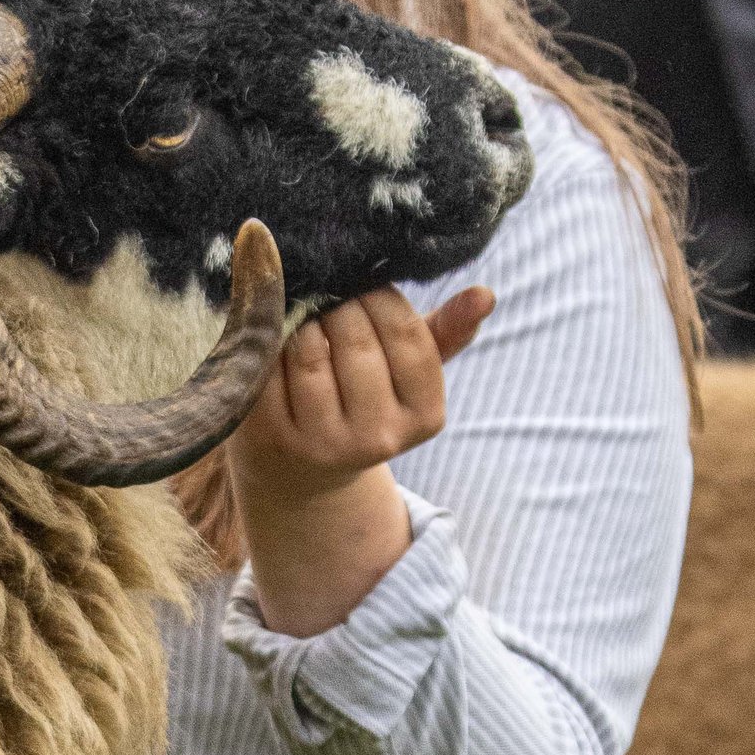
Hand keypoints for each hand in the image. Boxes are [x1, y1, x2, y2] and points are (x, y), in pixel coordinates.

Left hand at [230, 283, 493, 638]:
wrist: (304, 469)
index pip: (408, 334)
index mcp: (425, 417)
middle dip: (339, 303)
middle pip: (358, 338)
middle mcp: (379, 438)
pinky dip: (268, 342)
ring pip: (311, 349)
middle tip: (327, 293)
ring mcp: (325, 443)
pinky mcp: (275, 438)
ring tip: (304, 312)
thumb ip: (447, 332)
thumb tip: (485, 294)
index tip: (363, 286)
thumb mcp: (409, 373)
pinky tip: (273, 337)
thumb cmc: (363, 398)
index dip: (381, 297)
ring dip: (302, 319)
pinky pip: (271, 368)